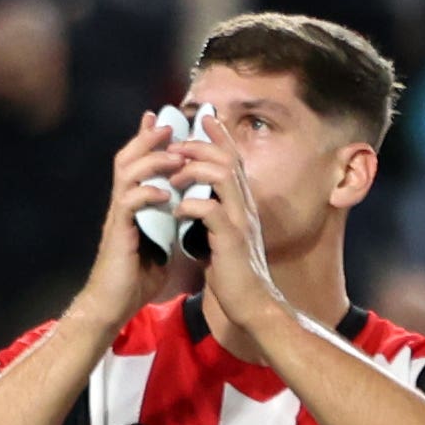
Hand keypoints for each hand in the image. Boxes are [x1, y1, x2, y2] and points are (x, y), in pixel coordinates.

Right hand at [75, 114, 183, 334]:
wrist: (113, 306)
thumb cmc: (135, 280)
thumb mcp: (161, 245)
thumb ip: (170, 225)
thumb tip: (186, 214)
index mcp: (133, 206)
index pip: (138, 164)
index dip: (150, 141)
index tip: (166, 120)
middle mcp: (122, 205)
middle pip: (128, 159)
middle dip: (149, 138)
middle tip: (169, 123)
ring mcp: (118, 217)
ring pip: (128, 174)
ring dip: (153, 161)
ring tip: (174, 156)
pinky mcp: (118, 232)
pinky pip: (129, 203)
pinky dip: (147, 193)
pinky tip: (163, 193)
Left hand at [167, 125, 281, 329]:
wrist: (250, 304)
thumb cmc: (233, 273)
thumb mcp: (222, 237)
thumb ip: (214, 216)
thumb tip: (197, 202)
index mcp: (242, 204)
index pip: (233, 161)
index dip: (219, 138)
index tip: (202, 120)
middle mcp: (245, 206)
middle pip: (228, 160)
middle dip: (201, 146)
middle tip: (176, 146)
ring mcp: (241, 221)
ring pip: (223, 176)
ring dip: (195, 169)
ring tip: (173, 174)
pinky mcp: (232, 240)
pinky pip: (213, 210)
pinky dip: (193, 203)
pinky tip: (178, 207)